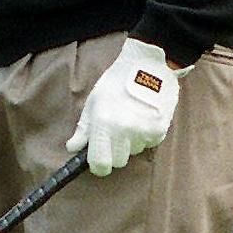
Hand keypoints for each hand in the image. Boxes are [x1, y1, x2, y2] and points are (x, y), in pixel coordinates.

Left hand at [66, 37, 183, 175]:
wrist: (147, 67)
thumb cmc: (116, 82)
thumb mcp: (94, 102)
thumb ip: (84, 128)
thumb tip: (73, 148)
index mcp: (103, 124)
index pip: (101, 164)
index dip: (98, 165)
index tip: (98, 160)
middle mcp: (123, 131)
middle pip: (118, 161)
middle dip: (114, 152)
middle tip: (114, 133)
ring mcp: (143, 132)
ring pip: (134, 152)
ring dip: (130, 142)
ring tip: (130, 119)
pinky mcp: (159, 131)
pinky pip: (148, 145)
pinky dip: (144, 136)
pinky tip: (142, 118)